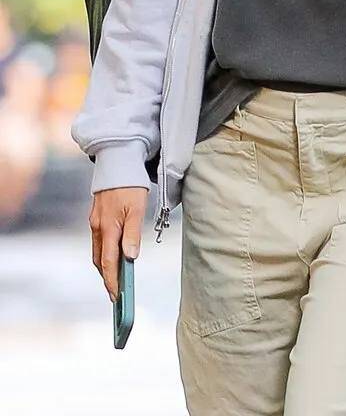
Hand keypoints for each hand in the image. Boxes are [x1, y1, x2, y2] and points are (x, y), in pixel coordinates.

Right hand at [89, 187, 147, 301]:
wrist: (117, 161)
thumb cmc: (130, 185)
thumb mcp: (137, 208)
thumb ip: (132, 233)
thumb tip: (129, 257)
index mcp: (108, 227)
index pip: (109, 261)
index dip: (112, 280)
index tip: (116, 297)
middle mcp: (98, 226)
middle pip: (100, 260)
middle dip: (107, 277)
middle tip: (116, 294)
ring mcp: (95, 221)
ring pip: (99, 250)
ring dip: (106, 266)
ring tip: (116, 279)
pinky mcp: (97, 216)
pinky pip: (99, 240)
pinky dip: (105, 252)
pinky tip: (114, 254)